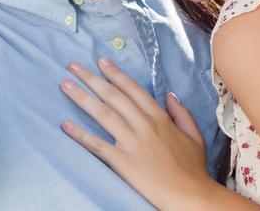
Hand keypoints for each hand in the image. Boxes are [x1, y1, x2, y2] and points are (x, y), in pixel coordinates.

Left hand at [60, 58, 211, 210]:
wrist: (190, 197)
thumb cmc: (193, 169)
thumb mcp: (194, 136)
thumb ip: (181, 113)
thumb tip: (169, 95)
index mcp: (159, 117)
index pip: (132, 89)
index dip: (115, 74)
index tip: (101, 61)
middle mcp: (143, 125)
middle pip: (113, 96)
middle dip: (91, 78)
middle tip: (73, 66)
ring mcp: (132, 143)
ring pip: (103, 113)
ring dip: (82, 97)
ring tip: (65, 85)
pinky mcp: (123, 162)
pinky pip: (98, 145)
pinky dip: (80, 134)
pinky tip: (65, 125)